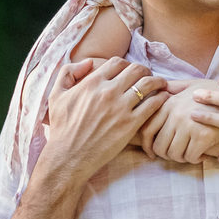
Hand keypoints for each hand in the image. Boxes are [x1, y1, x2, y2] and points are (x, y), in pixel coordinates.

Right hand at [44, 57, 168, 182]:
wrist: (68, 156)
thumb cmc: (62, 127)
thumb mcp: (56, 95)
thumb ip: (68, 73)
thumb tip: (89, 62)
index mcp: (92, 82)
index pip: (117, 62)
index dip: (126, 64)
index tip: (130, 71)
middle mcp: (108, 91)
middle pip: (136, 69)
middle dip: (145, 70)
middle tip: (148, 75)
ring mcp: (120, 108)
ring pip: (148, 84)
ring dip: (157, 81)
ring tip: (161, 85)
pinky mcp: (130, 124)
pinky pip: (153, 105)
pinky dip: (161, 99)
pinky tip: (162, 99)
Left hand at [136, 80, 218, 163]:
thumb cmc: (218, 92)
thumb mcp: (193, 84)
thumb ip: (174, 88)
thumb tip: (158, 88)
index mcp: (169, 103)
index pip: (146, 130)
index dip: (148, 146)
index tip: (153, 153)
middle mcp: (175, 113)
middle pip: (159, 146)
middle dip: (166, 155)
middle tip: (177, 155)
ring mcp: (189, 124)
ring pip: (174, 154)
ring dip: (181, 158)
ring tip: (190, 154)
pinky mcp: (204, 136)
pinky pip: (190, 157)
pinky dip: (195, 159)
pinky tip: (202, 153)